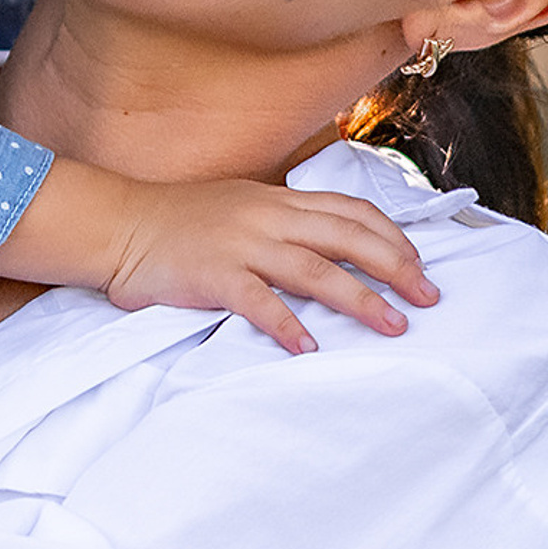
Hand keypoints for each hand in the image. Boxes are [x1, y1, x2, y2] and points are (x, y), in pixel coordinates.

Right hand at [103, 177, 439, 353]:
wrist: (118, 223)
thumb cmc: (178, 221)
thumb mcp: (239, 207)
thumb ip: (282, 222)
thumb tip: (329, 248)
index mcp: (275, 199)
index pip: (350, 210)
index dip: (392, 236)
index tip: (420, 264)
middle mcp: (265, 216)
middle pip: (346, 236)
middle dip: (395, 266)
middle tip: (429, 297)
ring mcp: (240, 244)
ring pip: (315, 268)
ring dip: (360, 298)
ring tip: (392, 325)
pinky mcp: (213, 274)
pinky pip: (258, 301)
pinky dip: (288, 326)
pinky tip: (309, 349)